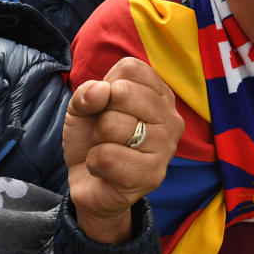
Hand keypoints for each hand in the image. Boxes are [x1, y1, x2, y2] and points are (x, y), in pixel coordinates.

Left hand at [64, 57, 183, 243]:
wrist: (90, 184)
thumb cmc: (93, 138)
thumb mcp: (81, 108)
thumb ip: (86, 93)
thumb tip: (100, 91)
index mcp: (160, 94)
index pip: (130, 69)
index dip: (106, 86)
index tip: (107, 107)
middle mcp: (171, 118)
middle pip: (122, 92)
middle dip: (101, 114)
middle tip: (106, 133)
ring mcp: (167, 147)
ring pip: (114, 125)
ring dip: (98, 140)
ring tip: (107, 150)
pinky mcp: (153, 175)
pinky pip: (108, 157)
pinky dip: (94, 162)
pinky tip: (105, 169)